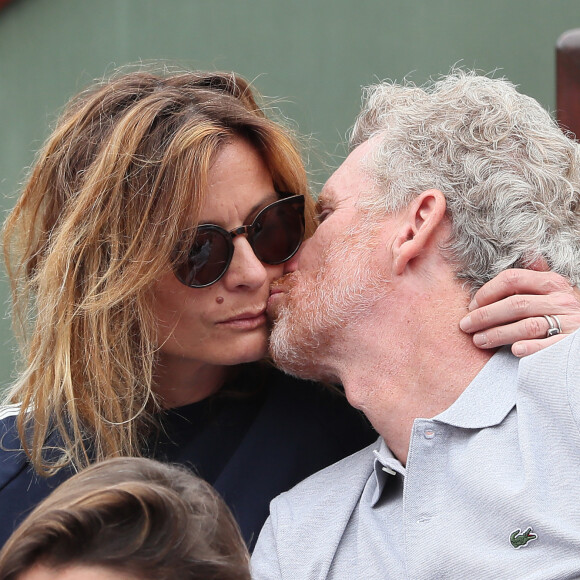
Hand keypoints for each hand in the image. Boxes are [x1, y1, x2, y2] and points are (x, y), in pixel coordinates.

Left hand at [459, 269, 579, 356]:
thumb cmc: (561, 310)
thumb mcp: (552, 289)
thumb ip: (537, 273)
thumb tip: (528, 251)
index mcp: (551, 282)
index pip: (512, 280)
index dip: (487, 292)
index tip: (471, 306)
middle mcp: (560, 300)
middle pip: (516, 304)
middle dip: (485, 316)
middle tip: (466, 326)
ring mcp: (568, 322)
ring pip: (528, 326)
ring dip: (498, 334)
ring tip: (478, 341)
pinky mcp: (570, 343)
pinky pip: (548, 346)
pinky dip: (530, 347)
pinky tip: (513, 350)